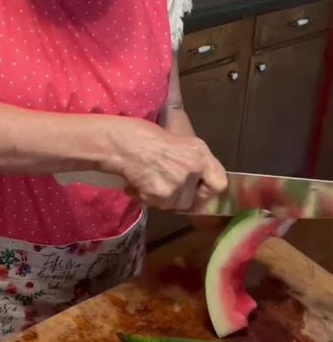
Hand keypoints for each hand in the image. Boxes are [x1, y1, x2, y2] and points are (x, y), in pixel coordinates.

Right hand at [111, 119, 226, 211]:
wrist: (122, 143)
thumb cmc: (147, 135)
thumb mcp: (180, 142)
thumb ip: (195, 162)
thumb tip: (201, 184)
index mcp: (200, 154)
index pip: (219, 184)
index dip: (208, 188)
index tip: (198, 186)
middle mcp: (192, 171)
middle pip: (193, 199)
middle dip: (181, 194)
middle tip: (165, 180)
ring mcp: (176, 186)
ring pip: (176, 205)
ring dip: (163, 197)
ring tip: (150, 179)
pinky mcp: (161, 197)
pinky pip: (158, 206)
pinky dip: (147, 198)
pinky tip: (139, 183)